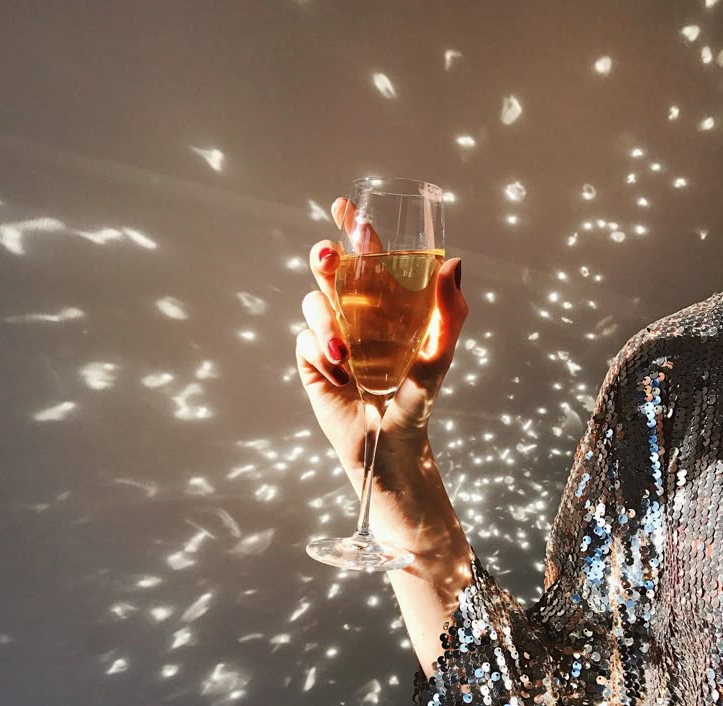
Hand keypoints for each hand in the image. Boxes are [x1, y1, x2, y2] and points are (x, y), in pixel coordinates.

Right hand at [295, 197, 467, 475]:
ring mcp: (330, 337)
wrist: (390, 445)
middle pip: (330, 272)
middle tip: (329, 258)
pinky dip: (322, 353)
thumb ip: (449, 312)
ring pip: (313, 303)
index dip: (353, 230)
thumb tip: (453, 263)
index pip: (366, 259)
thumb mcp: (440, 356)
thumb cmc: (418, 400)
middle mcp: (354, 315)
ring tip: (344, 351)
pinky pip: (305, 341)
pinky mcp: (312, 362)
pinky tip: (342, 375)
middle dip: (324, 259)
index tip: (343, 207)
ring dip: (325, 319)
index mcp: (384, 306)